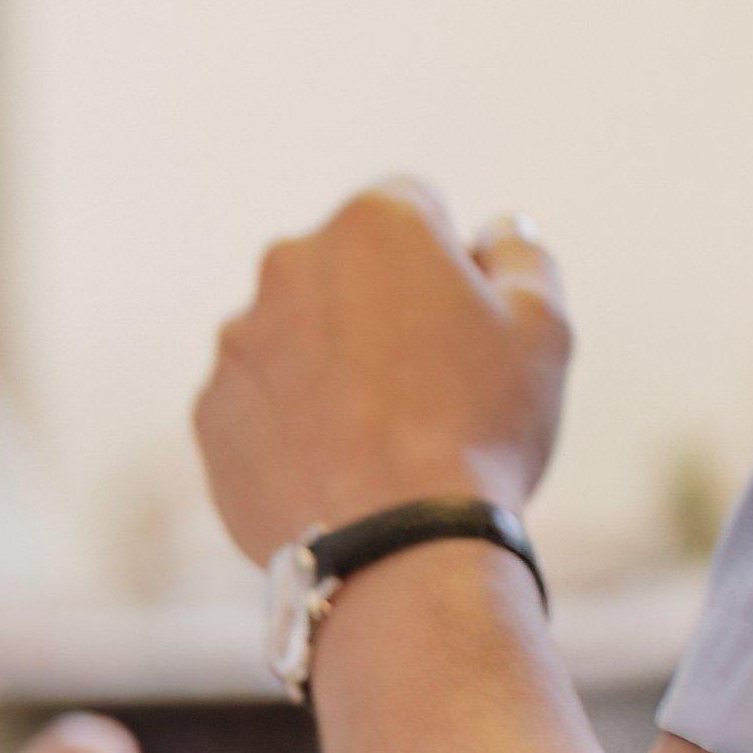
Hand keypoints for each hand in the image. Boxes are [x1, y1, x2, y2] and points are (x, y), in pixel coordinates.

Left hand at [193, 189, 567, 562]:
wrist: (397, 545)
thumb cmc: (482, 428)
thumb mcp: (542, 328)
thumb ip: (521, 257)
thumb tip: (494, 232)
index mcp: (373, 224)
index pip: (415, 207)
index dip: (449, 261)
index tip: (467, 321)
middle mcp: (288, 264)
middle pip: (345, 270)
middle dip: (381, 307)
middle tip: (428, 384)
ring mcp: (238, 340)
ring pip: (296, 336)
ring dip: (331, 365)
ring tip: (381, 437)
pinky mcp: (210, 411)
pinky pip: (259, 402)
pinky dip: (291, 424)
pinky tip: (337, 469)